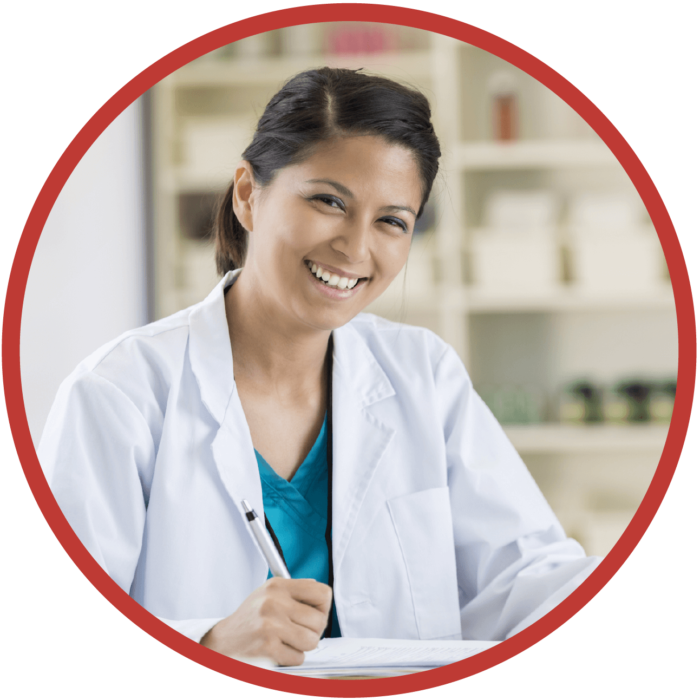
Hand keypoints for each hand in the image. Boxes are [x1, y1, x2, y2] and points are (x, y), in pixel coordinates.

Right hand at [200, 578, 332, 665]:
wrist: (223, 641)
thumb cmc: (250, 618)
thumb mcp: (269, 593)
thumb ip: (295, 591)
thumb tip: (322, 593)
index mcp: (278, 585)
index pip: (323, 593)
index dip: (323, 608)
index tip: (314, 614)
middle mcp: (274, 601)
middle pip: (320, 621)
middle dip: (313, 631)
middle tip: (298, 632)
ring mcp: (271, 624)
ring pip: (312, 641)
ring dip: (302, 646)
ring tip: (287, 641)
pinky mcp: (267, 646)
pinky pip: (298, 657)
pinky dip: (291, 658)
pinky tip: (278, 650)